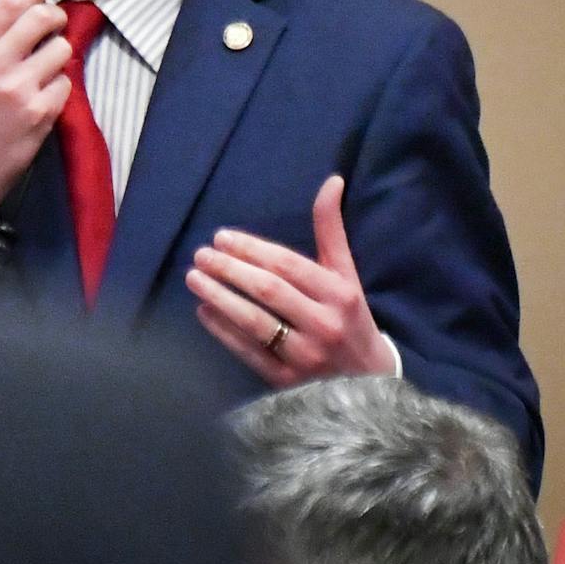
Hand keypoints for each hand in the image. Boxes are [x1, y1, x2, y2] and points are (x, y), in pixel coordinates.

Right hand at [0, 0, 69, 229]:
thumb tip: (33, 0)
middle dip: (55, 16)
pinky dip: (58, 87)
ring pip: (61, 48)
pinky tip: (40, 99)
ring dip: (57, 56)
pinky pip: (65, 82)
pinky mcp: (39, 112)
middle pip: (42, 18)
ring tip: (40, 72)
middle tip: (53, 24)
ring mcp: (18, 89)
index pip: (11, 2)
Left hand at [184, 175, 395, 386]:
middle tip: (200, 255)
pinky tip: (203, 311)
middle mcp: (324, 324)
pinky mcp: (287, 382)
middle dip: (230, 270)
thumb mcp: (346, 274)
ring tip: (194, 279)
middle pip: (268, 291)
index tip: (221, 237)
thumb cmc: (350, 317)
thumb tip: (331, 181)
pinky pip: (248, 352)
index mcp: (339, 294)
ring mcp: (305, 356)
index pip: (288, 266)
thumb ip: (331, 229)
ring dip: (220, 298)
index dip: (252, 249)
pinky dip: (222, 331)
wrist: (370, 382)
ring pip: (255, 323)